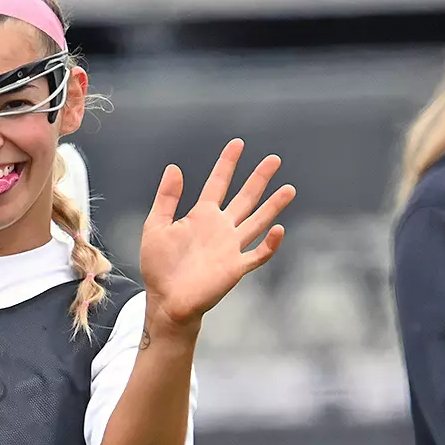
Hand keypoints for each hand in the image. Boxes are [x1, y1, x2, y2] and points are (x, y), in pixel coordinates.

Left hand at [139, 139, 295, 331]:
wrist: (166, 300)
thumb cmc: (159, 266)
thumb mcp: (156, 226)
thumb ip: (166, 198)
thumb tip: (174, 167)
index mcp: (202, 215)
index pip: (218, 183)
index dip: (228, 163)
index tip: (238, 144)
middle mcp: (221, 227)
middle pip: (245, 198)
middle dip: (259, 178)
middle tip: (274, 159)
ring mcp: (231, 246)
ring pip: (257, 221)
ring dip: (273, 206)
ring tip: (289, 189)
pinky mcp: (236, 267)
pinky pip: (257, 254)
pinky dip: (269, 244)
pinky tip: (278, 229)